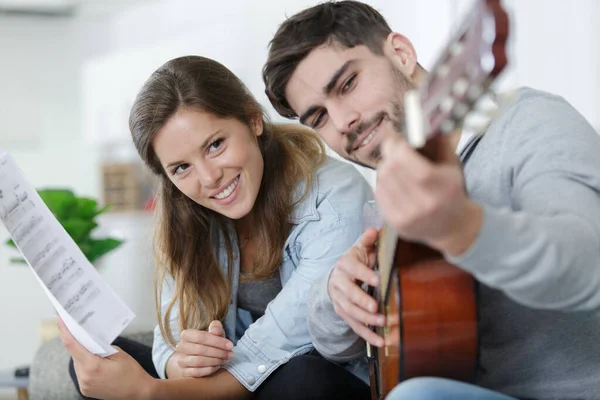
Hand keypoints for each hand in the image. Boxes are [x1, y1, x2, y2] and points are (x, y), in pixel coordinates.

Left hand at [58, 317, 154, 399]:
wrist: (138, 392)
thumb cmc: (132, 373)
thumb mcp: (119, 353)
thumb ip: (101, 346)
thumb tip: (90, 341)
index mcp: (92, 367)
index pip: (72, 345)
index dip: (64, 331)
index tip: (60, 319)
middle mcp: (85, 377)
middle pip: (74, 354)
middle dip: (78, 342)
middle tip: (83, 332)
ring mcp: (84, 385)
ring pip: (77, 363)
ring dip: (82, 354)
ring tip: (96, 350)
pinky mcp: (86, 390)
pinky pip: (81, 372)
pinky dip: (86, 364)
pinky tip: (97, 361)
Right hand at [167, 320, 233, 378]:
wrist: (199, 356)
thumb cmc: (209, 342)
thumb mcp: (214, 333)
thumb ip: (216, 328)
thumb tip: (215, 331)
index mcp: (186, 334)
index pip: (201, 337)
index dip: (217, 341)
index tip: (230, 345)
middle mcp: (181, 347)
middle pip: (200, 349)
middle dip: (219, 352)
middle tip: (230, 354)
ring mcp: (181, 360)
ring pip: (199, 361)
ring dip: (215, 361)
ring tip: (225, 360)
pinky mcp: (184, 372)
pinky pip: (197, 372)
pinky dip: (210, 369)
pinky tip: (217, 366)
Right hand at [328, 228, 385, 346]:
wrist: (338, 277)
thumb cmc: (355, 261)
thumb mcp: (361, 248)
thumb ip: (368, 240)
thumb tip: (375, 230)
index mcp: (344, 264)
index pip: (353, 269)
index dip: (364, 274)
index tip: (378, 279)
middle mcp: (338, 283)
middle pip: (348, 294)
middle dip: (362, 301)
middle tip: (376, 307)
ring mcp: (339, 300)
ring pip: (350, 312)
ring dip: (366, 320)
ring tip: (382, 324)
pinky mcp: (344, 313)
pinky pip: (355, 326)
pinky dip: (367, 335)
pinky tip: (381, 342)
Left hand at [375, 135, 482, 255]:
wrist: (452, 227)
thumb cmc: (452, 192)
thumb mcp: (452, 166)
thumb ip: (439, 142)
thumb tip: (424, 120)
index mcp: (440, 187)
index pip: (405, 159)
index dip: (396, 145)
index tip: (396, 138)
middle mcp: (423, 204)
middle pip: (391, 168)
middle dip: (389, 154)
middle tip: (393, 148)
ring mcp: (408, 216)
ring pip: (382, 180)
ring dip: (385, 167)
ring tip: (394, 165)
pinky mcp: (396, 223)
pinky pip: (379, 194)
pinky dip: (382, 182)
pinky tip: (392, 180)